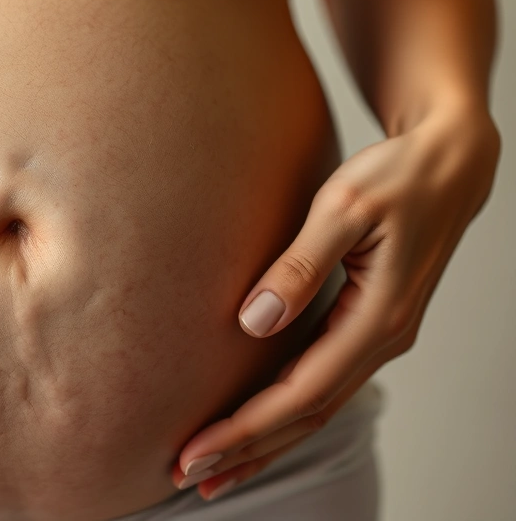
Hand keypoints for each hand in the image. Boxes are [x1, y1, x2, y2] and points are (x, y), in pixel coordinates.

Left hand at [171, 104, 500, 499]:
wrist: (447, 162)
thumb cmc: (397, 176)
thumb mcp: (345, 207)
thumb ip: (299, 264)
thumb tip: (252, 323)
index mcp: (378, 317)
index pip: (301, 393)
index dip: (246, 427)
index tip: (197, 449)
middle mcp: (382, 339)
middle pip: (307, 416)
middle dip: (248, 450)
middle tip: (189, 475)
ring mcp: (377, 338)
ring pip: (316, 409)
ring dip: (266, 443)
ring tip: (215, 471)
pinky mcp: (365, 328)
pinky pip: (322, 386)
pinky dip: (285, 416)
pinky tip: (257, 428)